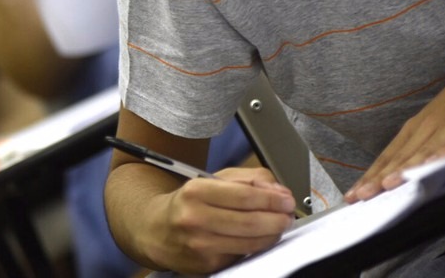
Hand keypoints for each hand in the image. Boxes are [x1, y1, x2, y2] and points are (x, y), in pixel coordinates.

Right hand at [139, 167, 295, 273]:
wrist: (156, 230)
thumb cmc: (188, 203)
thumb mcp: (213, 180)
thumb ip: (249, 180)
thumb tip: (278, 192)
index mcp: (196, 192)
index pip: (244, 196)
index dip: (272, 200)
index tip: (287, 200)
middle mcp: (195, 219)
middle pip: (250, 222)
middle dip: (277, 219)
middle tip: (288, 215)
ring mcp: (200, 245)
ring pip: (249, 242)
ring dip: (272, 235)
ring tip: (279, 226)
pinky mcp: (206, 265)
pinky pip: (241, 255)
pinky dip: (256, 247)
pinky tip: (259, 238)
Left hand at [345, 43, 444, 202]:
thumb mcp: (442, 119)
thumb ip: (426, 142)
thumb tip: (406, 168)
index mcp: (419, 125)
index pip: (390, 154)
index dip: (372, 175)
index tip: (354, 194)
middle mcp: (429, 126)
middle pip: (400, 156)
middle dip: (377, 178)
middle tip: (358, 197)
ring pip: (423, 152)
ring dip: (403, 170)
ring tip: (384, 186)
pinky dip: (443, 156)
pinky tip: (430, 169)